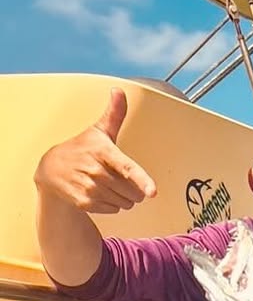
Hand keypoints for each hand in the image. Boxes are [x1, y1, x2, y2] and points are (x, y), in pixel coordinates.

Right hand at [34, 89, 156, 213]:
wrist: (51, 170)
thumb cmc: (81, 149)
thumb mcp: (98, 131)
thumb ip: (114, 114)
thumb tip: (119, 91)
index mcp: (103, 152)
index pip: (127, 168)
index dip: (142, 180)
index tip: (152, 192)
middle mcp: (96, 170)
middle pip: (133, 191)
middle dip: (133, 189)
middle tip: (118, 177)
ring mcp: (89, 188)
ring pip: (125, 202)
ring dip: (123, 197)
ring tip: (108, 184)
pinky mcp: (84, 203)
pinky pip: (113, 209)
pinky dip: (111, 205)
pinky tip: (99, 192)